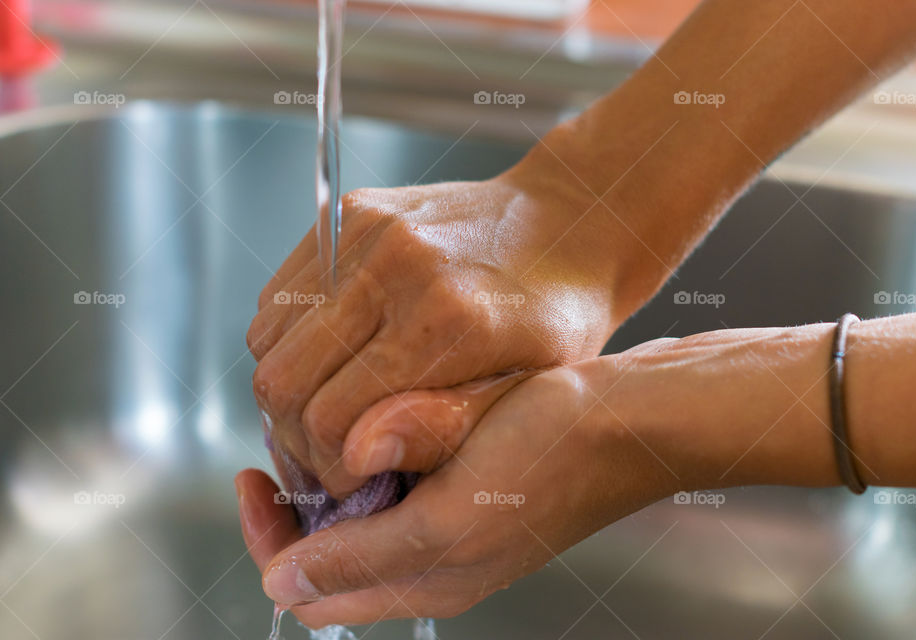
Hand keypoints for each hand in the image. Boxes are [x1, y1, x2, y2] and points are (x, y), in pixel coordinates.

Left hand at [234, 352, 679, 626]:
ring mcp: (451, 530)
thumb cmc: (553, 455)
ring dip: (327, 487)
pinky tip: (378, 427)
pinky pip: (393, 495)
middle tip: (286, 448)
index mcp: (424, 579)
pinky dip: (366, 469)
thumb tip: (282, 579)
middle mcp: (432, 564)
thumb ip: (366, 555)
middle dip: (292, 509)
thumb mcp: (454, 515)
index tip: (254, 473)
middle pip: (326, 558)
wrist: (628, 419)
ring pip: (355, 523)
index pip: (306, 585)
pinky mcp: (469, 496)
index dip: (267, 535)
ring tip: (327, 433)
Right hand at [246, 157, 659, 497]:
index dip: (327, 468)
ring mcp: (366, 232)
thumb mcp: (527, 392)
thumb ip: (444, 429)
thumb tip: (357, 456)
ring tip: (323, 408)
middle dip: (291, 435)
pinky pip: (279, 292)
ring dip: (284, 386)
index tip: (350, 481)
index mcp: (446, 324)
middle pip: (281, 380)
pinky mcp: (349, 212)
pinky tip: (326, 357)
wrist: (566, 223)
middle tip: (324, 454)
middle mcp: (396, 269)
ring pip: (266, 336)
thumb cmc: (555, 317)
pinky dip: (287, 336)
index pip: (331, 419)